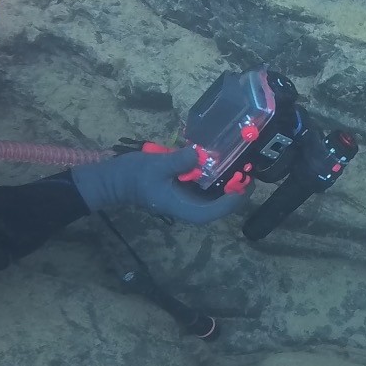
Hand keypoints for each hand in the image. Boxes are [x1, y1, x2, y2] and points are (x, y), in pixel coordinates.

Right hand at [70, 146, 248, 223]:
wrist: (116, 180)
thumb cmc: (135, 176)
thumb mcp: (157, 166)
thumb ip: (178, 161)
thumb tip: (198, 154)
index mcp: (185, 208)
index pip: (217, 210)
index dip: (234, 198)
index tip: (245, 181)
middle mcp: (191, 208)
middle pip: (222, 205)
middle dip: (237, 188)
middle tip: (249, 167)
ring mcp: (189, 201)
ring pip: (217, 196)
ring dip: (230, 182)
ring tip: (243, 163)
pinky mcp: (186, 192)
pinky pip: (208, 188)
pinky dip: (219, 177)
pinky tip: (225, 161)